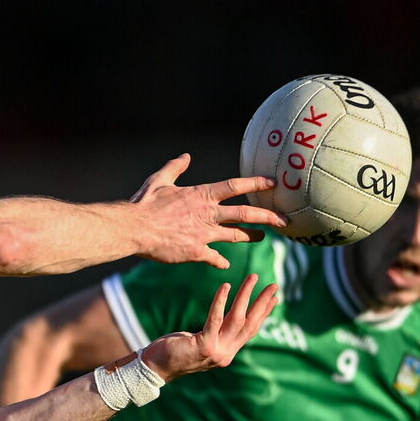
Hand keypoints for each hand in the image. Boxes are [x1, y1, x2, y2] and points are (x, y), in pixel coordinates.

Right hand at [129, 154, 287, 269]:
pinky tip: (226, 263)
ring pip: (235, 236)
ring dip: (251, 236)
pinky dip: (221, 260)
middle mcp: (207, 214)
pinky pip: (214, 257)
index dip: (256, 184)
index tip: (273, 183)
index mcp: (201, 195)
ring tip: (263, 237)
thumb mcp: (159, 180)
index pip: (235, 186)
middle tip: (284, 220)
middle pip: (245, 214)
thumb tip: (186, 156)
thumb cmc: (144, 204)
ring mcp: (203, 234)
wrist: (135, 229)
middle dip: (268, 217)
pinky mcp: (195, 252)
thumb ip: (175, 168)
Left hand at [140, 274, 277, 381]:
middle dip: (263, 303)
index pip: (251, 331)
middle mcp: (226, 354)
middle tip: (274, 285)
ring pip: (237, 319)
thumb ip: (216, 336)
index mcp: (227, 353)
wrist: (156, 368)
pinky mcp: (203, 345)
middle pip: (250, 324)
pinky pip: (215, 319)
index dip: (264, 314)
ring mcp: (216, 351)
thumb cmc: (175, 352)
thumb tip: (226, 322)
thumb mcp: (202, 344)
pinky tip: (226, 286)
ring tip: (253, 278)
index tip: (275, 298)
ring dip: (246, 296)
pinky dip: (221, 301)